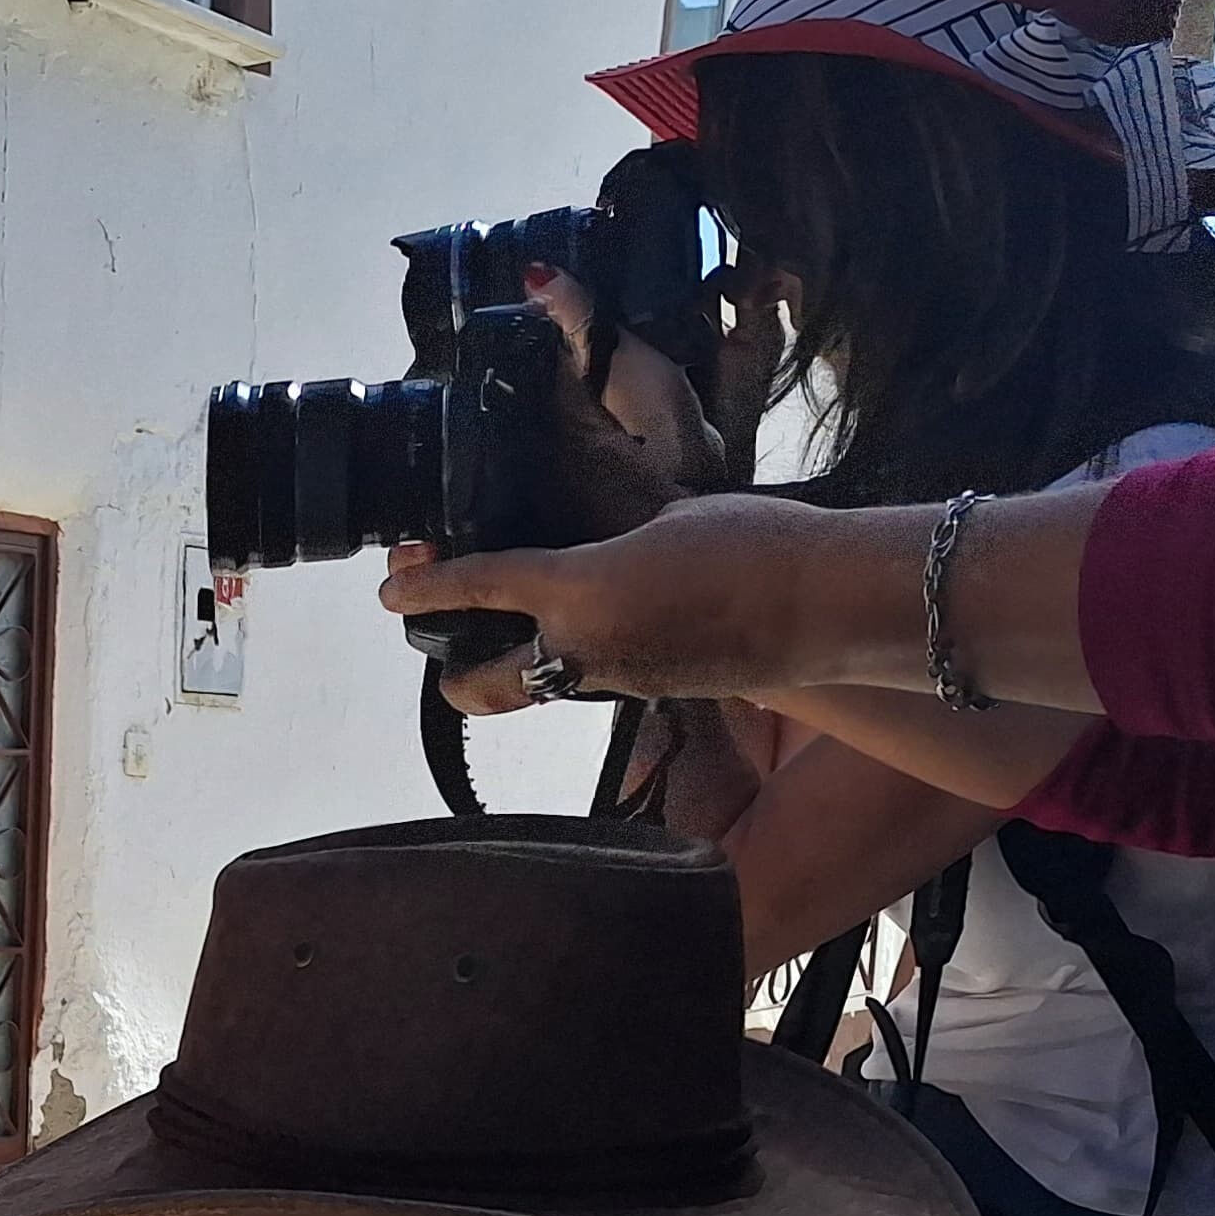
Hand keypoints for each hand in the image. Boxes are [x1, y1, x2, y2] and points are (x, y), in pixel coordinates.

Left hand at [424, 272, 732, 722]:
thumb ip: (615, 541)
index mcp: (578, 587)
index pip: (479, 586)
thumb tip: (601, 560)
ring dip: (526, 666)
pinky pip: (597, 681)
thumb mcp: (669, 518)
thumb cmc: (755, 542)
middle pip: (482, 686)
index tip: (388, 590)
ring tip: (537, 628)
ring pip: (541, 686)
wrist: (826, 603)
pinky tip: (620, 625)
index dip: (425, 585)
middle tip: (448, 649)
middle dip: (453, 673)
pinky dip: (590, 659)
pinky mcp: (653, 697)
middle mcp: (583, 647)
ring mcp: (617, 682)